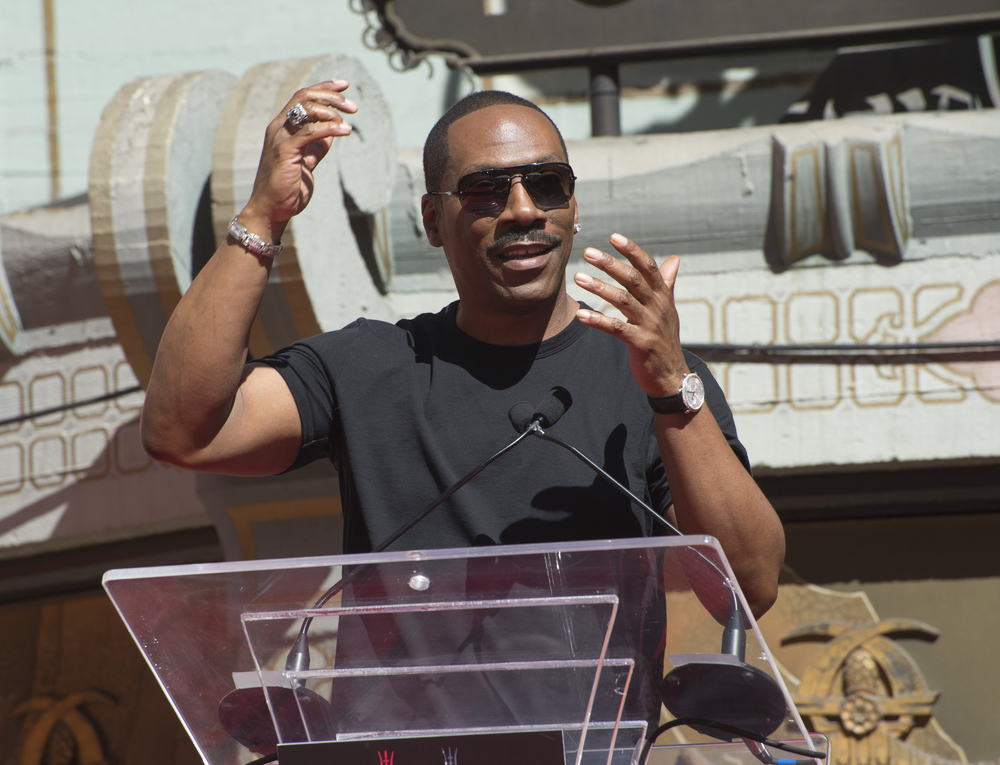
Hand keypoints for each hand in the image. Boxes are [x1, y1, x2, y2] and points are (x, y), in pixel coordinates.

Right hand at [240, 80, 357, 239]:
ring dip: (331, 110)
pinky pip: (310, 132)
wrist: (272, 209)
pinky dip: (330, 129)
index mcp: (282, 128)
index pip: (301, 97)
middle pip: (304, 97)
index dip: (323, 88)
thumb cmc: (288, 188)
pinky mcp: (285, 151)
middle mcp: (278, 128)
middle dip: (331, 96)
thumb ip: (317, 146)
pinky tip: (345, 131)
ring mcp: (280, 138)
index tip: (344, 85)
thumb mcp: (307, 162)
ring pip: (306, 109)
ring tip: (350, 118)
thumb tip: (333, 132)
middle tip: (353, 105)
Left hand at [573, 233, 688, 396]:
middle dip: (610, 264)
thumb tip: (674, 259)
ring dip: (598, 287)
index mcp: (663, 296)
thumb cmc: (665, 340)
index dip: (632, 250)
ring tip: (578, 278)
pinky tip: (581, 314)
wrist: (672, 376)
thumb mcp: (668, 310)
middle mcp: (658, 307)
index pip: (648, 267)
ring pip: (622, 300)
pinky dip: (598, 320)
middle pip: (633, 279)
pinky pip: (616, 328)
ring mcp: (650, 325)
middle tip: (588, 253)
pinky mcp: (640, 344)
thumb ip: (667, 284)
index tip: (613, 237)